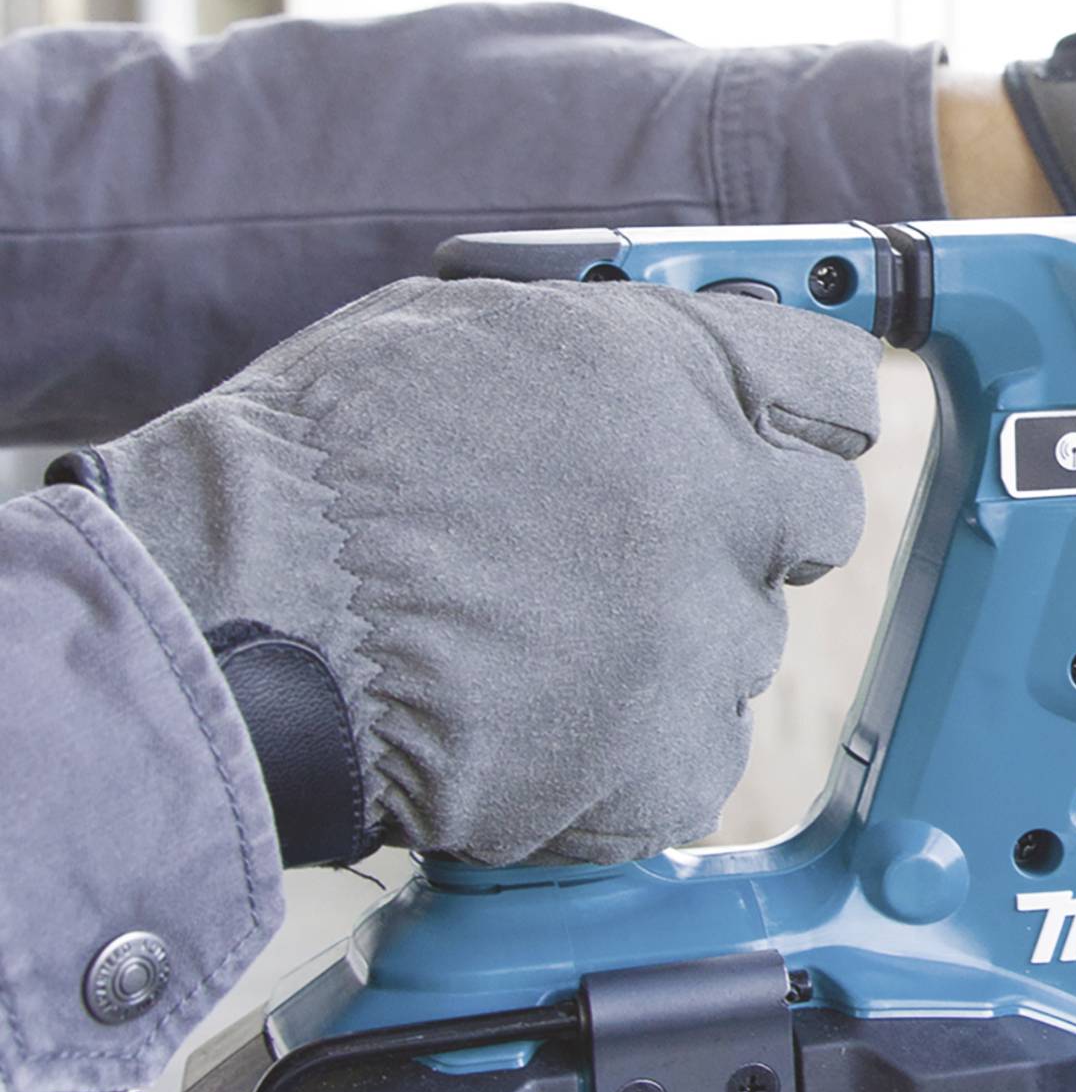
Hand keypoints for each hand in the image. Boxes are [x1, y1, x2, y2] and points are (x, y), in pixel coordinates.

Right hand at [52, 279, 879, 868]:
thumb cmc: (315, 463)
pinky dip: (626, 761)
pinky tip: (532, 729)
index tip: (778, 442)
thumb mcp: (469, 328)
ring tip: (534, 643)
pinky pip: (694, 762)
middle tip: (634, 554)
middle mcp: (717, 496)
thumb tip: (704, 334)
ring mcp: (699, 638)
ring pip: (744, 648)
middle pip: (820, 523)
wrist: (220, 615)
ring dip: (670, 649)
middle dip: (744, 535)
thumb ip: (618, 341)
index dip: (801, 419)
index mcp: (682, 371)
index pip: (840, 388)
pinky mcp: (662, 763)